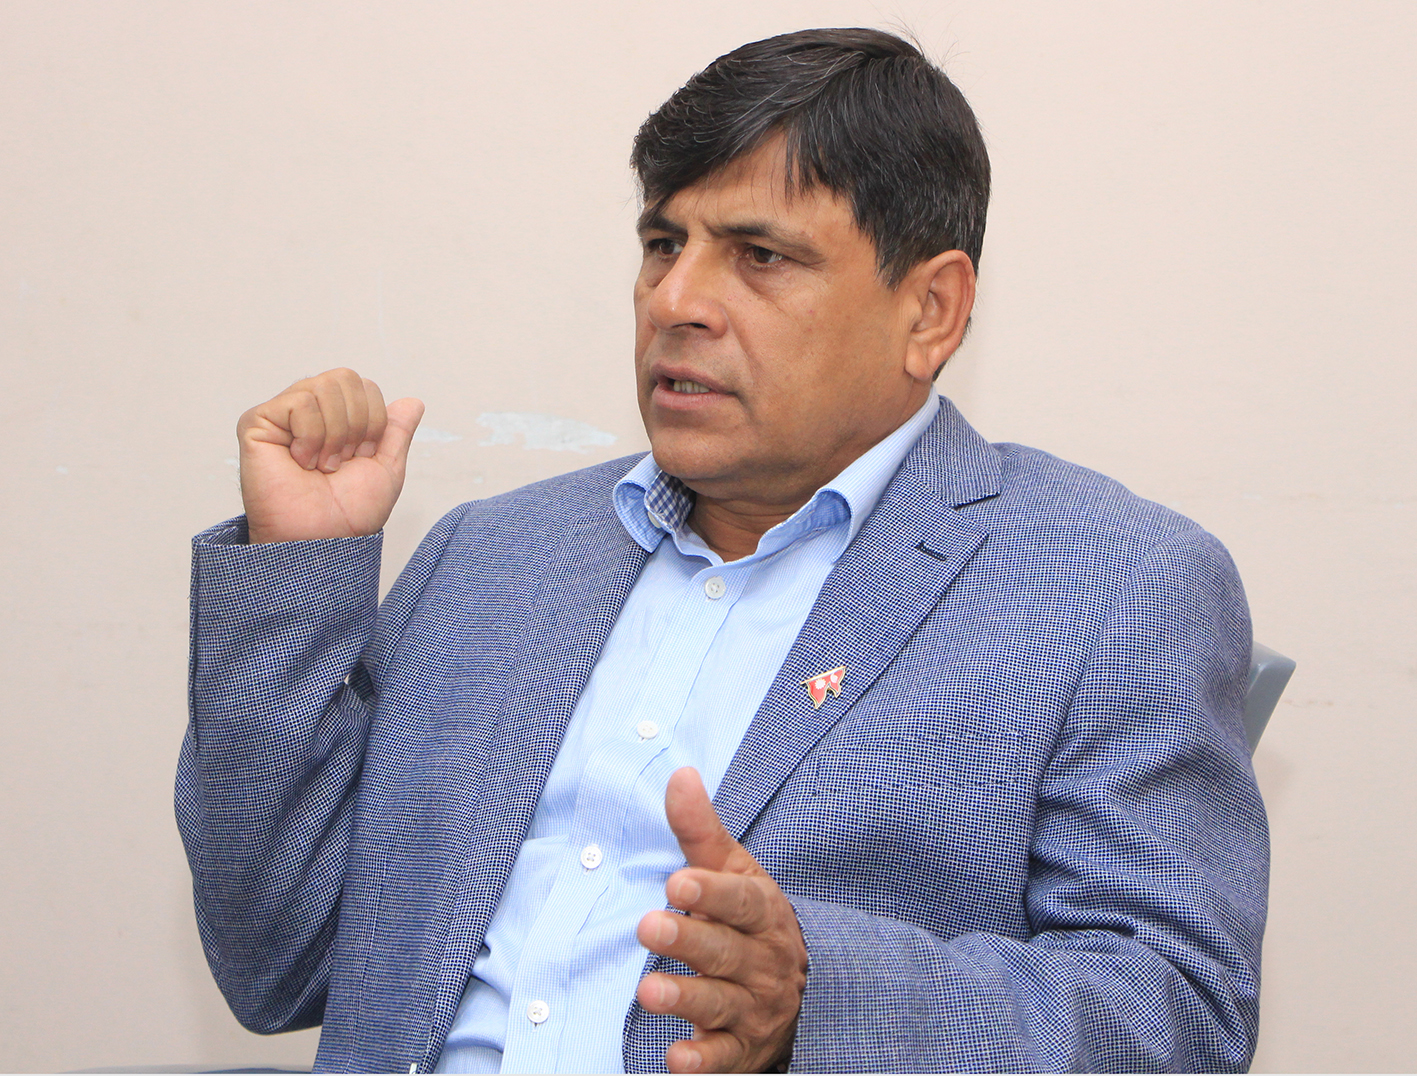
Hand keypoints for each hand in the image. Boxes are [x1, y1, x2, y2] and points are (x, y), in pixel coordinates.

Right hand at [236, 368, 423, 542]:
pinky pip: (300, 403)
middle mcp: (308, 410)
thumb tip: (412, 401)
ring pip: (323, 387)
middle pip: (346, 378)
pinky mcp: (257, 422)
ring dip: (334, 435)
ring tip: (321, 465)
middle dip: (357, 425)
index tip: (360, 458)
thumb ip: (397, 432)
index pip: (365, 385)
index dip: (374, 422)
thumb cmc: (349, 512)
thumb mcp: (386, 468)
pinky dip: (311, 437)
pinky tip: (300, 462)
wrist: (323, 539)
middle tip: (340, 461)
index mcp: (336, 417)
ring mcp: (281, 414)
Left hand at [636, 768, 807, 1072]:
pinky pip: (723, 1058)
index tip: (678, 880)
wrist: (804, 994)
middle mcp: (762, 962)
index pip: (742, 901)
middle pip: (726, 951)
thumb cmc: (750, 921)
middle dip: (688, 940)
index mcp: (762, 913)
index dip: (713, 892)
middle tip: (648, 926)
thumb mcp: (734, 872)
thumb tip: (679, 774)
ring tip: (648, 991)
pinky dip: (701, 1060)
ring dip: (685, 998)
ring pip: (720, 1003)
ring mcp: (753, 1008)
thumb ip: (701, 831)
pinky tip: (676, 1058)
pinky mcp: (740, 1050)